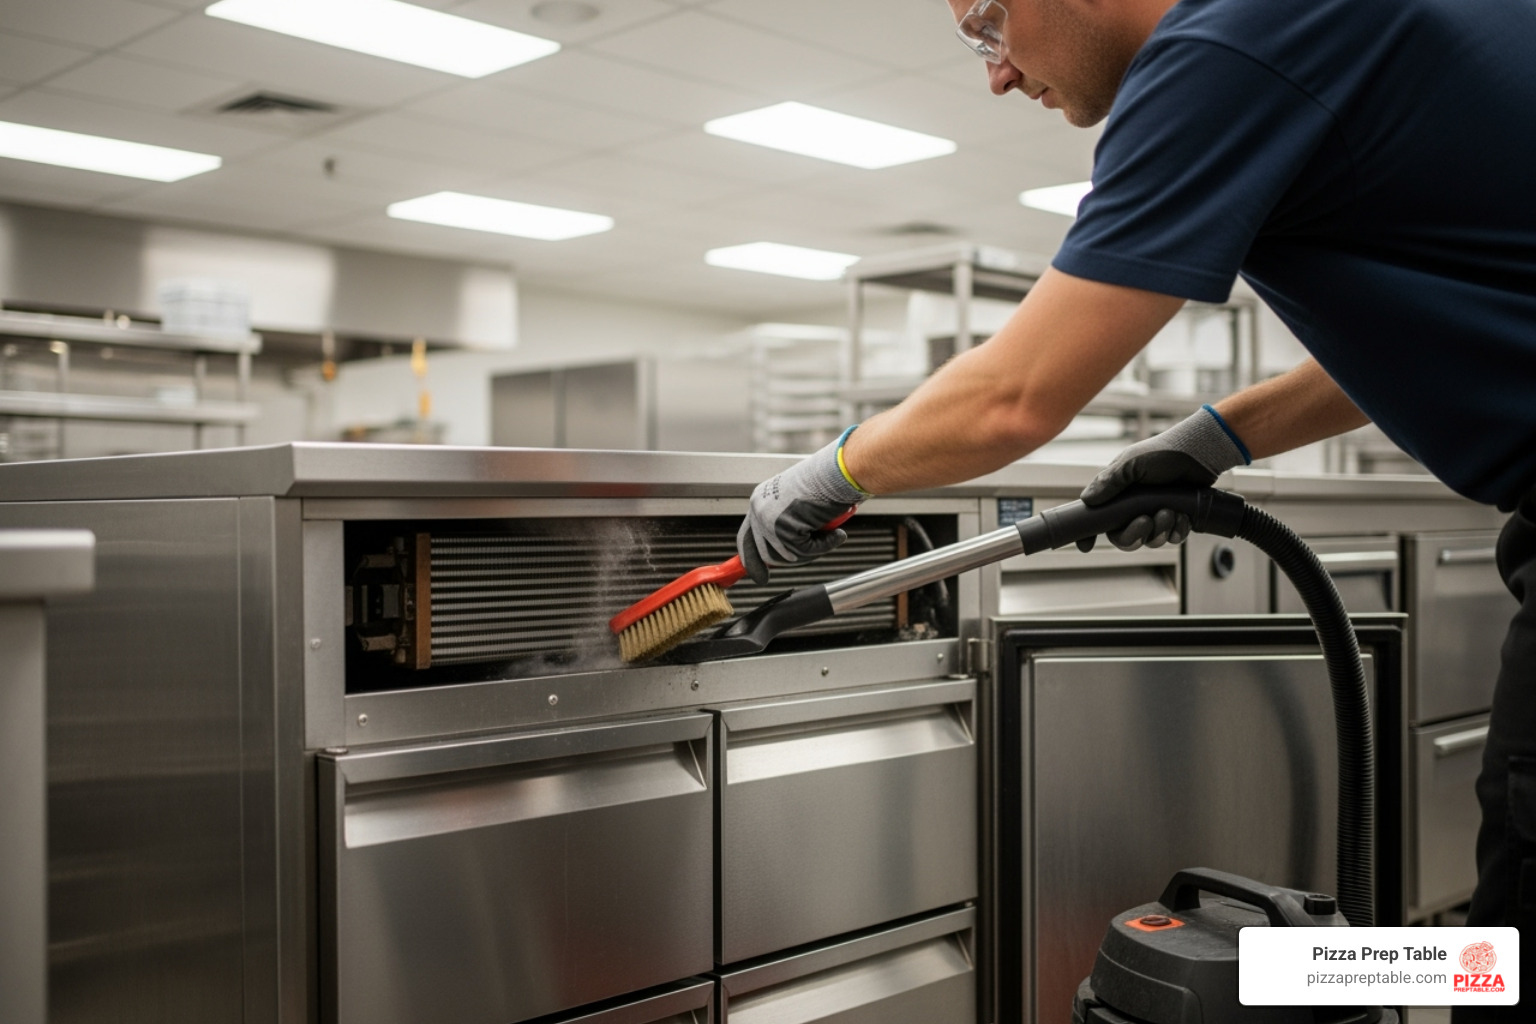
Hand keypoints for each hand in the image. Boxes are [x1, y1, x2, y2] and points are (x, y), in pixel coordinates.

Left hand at [738, 433, 866, 583]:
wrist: (840, 471)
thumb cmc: (828, 481)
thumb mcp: (798, 504)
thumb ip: (788, 525)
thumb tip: (787, 553)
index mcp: (760, 500)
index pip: (747, 537)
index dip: (753, 559)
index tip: (759, 577)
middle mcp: (759, 509)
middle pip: (766, 553)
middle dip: (790, 558)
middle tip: (813, 549)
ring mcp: (769, 520)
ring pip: (785, 556)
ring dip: (810, 550)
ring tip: (828, 532)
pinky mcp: (784, 529)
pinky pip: (804, 552)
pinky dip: (824, 546)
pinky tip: (835, 532)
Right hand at [1082, 406, 1247, 549]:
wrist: (1200, 453)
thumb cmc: (1164, 453)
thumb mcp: (1131, 463)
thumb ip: (1108, 482)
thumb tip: (1086, 499)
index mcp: (1119, 495)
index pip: (1098, 519)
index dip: (1091, 534)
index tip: (1087, 546)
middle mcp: (1135, 508)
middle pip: (1124, 539)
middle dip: (1135, 535)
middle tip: (1146, 520)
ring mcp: (1156, 515)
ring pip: (1150, 541)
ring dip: (1160, 530)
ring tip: (1170, 511)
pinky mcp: (1177, 520)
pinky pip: (1172, 539)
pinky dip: (1177, 531)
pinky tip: (1182, 516)